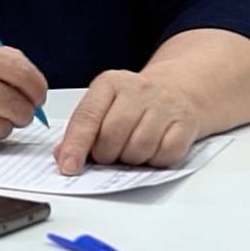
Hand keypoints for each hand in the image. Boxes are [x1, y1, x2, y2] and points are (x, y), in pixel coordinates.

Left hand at [54, 70, 200, 174]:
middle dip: (105, 155)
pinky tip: (152, 150)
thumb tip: (63, 155)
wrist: (179, 90)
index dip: (76, 145)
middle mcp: (138, 90)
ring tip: (130, 150)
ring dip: (130, 160)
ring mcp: (164, 105)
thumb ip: (82, 129)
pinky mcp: (186, 123)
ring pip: (139, 148)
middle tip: (107, 155)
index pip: (87, 117)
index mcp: (110, 83)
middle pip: (112, 135)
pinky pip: (166, 155)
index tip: (68, 167)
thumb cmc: (134, 102)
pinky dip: (155, 161)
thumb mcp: (104, 105)